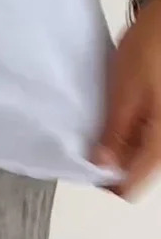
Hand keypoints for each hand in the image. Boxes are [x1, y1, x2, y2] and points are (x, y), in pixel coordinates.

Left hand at [93, 0, 160, 199]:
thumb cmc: (152, 50)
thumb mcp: (124, 93)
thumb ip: (114, 134)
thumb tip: (101, 166)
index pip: (130, 188)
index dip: (103, 177)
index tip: (86, 155)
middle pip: (136, 172)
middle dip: (111, 158)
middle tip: (93, 131)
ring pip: (141, 154)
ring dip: (120, 142)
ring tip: (108, 115)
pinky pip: (147, 136)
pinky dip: (130, 129)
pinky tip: (120, 109)